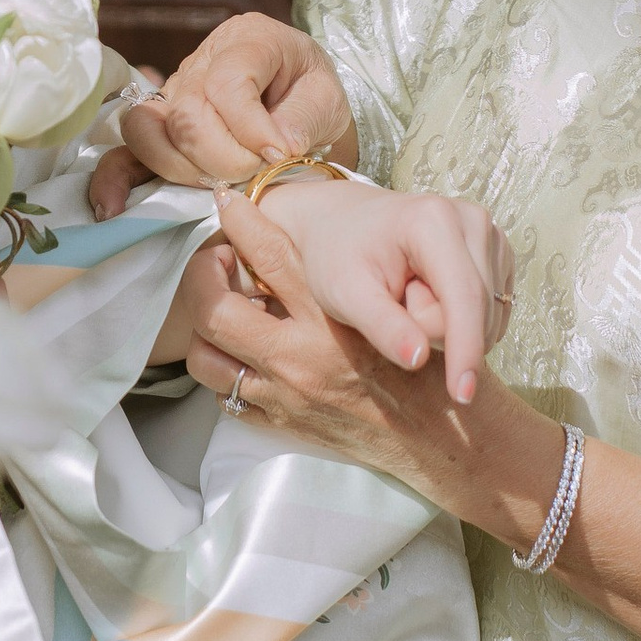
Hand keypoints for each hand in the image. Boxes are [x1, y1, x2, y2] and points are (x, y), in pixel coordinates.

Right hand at [88, 15, 354, 218]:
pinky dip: (113, 180)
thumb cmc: (314, 99)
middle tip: (256, 176)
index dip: (249, 126)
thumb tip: (273, 150)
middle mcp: (201, 62)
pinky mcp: (157, 129)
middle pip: (186, 113)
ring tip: (218, 187)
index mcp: (247, 40)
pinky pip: (123, 151)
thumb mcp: (328, 101)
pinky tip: (113, 208)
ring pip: (148, 132)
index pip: (228, 81)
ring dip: (182, 171)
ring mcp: (172, 94)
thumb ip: (304, 119)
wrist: (304, 108)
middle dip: (222, 159)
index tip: (279, 156)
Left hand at [184, 186, 540, 509]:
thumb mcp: (392, 311)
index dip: (240, 221)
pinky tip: (238, 353)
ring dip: (203, 330)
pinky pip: (226, 397)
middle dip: (201, 276)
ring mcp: (283, 393)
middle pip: (214, 309)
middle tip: (212, 260)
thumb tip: (295, 243)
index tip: (228, 202)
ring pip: (206, 357)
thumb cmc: (424, 370)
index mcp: (328, 317)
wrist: (439, 439)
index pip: (266, 255)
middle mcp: (298, 355)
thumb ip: (346, 282)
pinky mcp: (281, 422)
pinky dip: (225, 370)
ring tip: (218, 307)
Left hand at [243, 174, 511, 404]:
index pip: (465, 298)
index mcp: (434, 221)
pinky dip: (460, 318)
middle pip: (477, 310)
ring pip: (488, 314)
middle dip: (437, 330)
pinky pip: (492, 310)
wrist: (342, 222)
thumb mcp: (345, 295)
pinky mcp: (497, 252)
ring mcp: (490, 234)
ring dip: (447, 324)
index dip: (466, 350)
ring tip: (407, 296)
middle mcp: (472, 220)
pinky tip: (429, 296)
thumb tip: (418, 358)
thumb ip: (382, 327)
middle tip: (392, 304)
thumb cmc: (337, 257)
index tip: (462, 396)